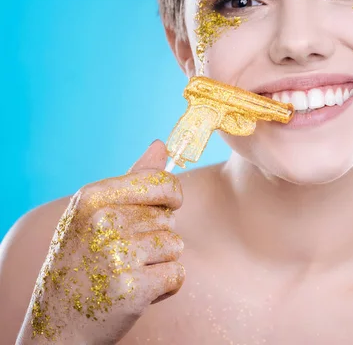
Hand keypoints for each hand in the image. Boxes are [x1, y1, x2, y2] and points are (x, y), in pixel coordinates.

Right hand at [17, 140, 184, 344]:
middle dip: (156, 236)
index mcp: (92, 198)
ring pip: (175, 246)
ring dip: (160, 263)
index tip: (167, 207)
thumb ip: (132, 180)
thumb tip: (161, 145)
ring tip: (128, 273)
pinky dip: (165, 287)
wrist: (58, 324)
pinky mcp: (132, 289)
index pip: (161, 183)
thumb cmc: (81, 262)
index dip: (172, 196)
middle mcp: (102, 222)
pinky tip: (136, 292)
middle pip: (168, 218)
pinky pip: (177, 275)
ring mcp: (116, 256)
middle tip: (124, 255)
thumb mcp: (94, 214)